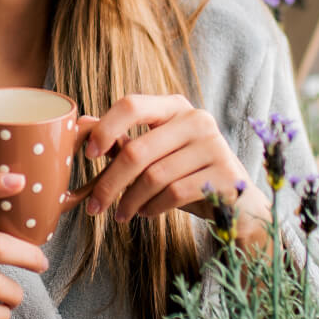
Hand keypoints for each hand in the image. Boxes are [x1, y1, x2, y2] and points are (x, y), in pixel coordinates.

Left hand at [78, 94, 269, 239]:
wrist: (237, 203)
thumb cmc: (187, 174)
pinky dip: (153, 207)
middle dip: (110, 182)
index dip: (105, 129)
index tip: (87, 155)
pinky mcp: (226, 175)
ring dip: (130, 201)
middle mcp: (197, 119)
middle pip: (138, 150)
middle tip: (94, 207)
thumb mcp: (155, 155)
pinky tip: (147, 213)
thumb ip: (123, 141)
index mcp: (175, 106)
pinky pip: (175, 193)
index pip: (132, 104)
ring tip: (121, 214)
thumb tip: (82, 125)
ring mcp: (214, 146)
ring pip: (154, 177)